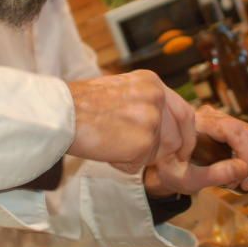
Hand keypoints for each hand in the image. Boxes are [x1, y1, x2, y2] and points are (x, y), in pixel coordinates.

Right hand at [67, 70, 196, 173]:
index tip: (183, 150)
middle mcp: (157, 97)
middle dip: (161, 151)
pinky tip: (105, 150)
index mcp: (152, 82)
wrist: (60, 112)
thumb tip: (164, 130)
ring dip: (138, 157)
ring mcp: (152, 119)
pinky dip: (123, 165)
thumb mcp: (120, 90)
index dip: (187, 135)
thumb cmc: (80, 104)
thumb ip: (145, 105)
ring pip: (160, 153)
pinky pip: (140, 164)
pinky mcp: (143, 142)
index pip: (185, 112)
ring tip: (111, 144)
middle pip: (176, 137)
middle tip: (138, 153)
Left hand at [144, 106, 247, 194]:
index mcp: (198, 124)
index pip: (233, 130)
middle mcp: (213, 117)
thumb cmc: (171, 172)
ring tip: (246, 182)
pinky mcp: (229, 129)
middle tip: (245, 184)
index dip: (246, 152)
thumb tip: (244, 168)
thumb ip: (214, 174)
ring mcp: (223, 121)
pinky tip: (247, 174)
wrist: (165, 165)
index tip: (245, 175)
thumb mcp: (188, 179)